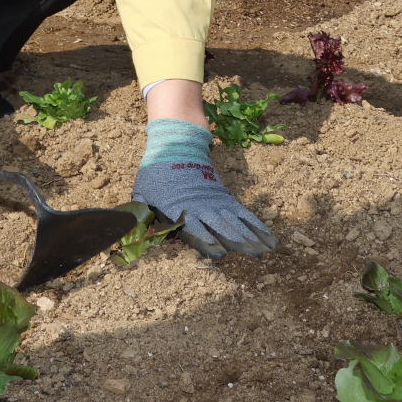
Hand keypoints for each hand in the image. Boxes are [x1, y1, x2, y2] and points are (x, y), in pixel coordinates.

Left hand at [132, 111, 278, 259]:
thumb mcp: (144, 193)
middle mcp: (202, 207)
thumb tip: (132, 231)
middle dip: (237, 241)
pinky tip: (269, 239)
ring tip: (265, 251)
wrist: (178, 146)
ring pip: (237, 221)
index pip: (195, 228)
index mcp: (181, 209)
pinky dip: (257, 227)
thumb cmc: (158, 174)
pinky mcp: (226, 199)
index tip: (218, 252)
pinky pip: (244, 214)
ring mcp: (217, 202)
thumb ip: (142, 214)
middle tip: (252, 255)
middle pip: (222, 226)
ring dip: (252, 237)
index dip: (207, 240)